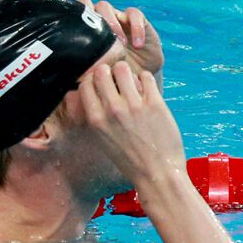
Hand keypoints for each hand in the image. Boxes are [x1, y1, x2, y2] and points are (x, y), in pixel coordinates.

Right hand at [72, 61, 185, 187]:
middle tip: (118, 80)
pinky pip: (146, 76)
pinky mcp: (155, 103)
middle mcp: (112, 109)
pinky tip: (146, 90)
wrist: (157, 172)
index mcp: (96, 119)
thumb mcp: (103, 138)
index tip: (101, 82)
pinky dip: (145, 79)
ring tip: (133, 84)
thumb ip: (97, 115)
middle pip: (103, 71)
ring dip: (128, 73)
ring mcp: (134, 105)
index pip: (85, 83)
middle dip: (109, 72)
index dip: (93, 79)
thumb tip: (94, 93)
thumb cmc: (130, 159)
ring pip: (124, 69)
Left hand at [78, 0, 163, 83]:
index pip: (70, 16)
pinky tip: (138, 44)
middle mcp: (96, 20)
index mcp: (83, 30)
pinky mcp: (136, 19)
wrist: (139, 76)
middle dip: (88, 20)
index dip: (72, 23)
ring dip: (110, 23)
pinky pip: (134, 14)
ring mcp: (115, 17)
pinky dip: (136, 28)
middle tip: (98, 42)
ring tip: (120, 45)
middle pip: (84, 4)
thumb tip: (66, 83)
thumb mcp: (95, 76)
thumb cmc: (112, 77)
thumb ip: (82, 73)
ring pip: (105, 6)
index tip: (80, 46)